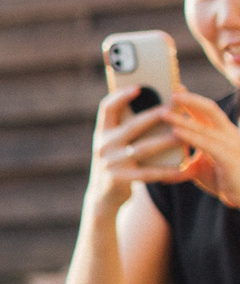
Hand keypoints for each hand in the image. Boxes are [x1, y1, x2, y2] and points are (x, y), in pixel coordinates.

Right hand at [89, 86, 184, 200]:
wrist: (103, 195)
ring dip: (164, 141)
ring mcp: (110, 163)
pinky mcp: (118, 179)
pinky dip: (165, 170)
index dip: (121, 96)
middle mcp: (103, 145)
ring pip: (141, 149)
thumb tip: (161, 108)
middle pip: (131, 126)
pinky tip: (181, 167)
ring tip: (182, 136)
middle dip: (153, 116)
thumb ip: (127, 127)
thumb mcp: (115, 143)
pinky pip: (147, 173)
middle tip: (172, 109)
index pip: (107, 108)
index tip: (138, 87)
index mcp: (102, 132)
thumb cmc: (118, 162)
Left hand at [164, 91, 239, 205]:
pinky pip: (209, 145)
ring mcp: (231, 146)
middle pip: (210, 110)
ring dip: (183, 119)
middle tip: (169, 90)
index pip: (206, 110)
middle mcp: (228, 135)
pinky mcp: (230, 160)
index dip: (190, 99)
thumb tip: (158, 157)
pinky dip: (191, 137)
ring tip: (163, 112)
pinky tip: (175, 133)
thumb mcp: (200, 166)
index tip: (174, 86)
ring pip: (206, 127)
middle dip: (190, 99)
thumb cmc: (223, 179)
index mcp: (222, 133)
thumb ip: (184, 158)